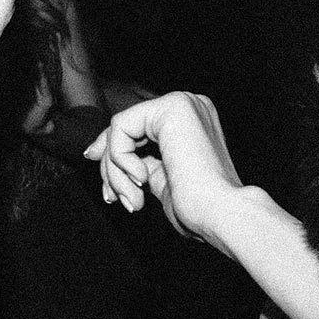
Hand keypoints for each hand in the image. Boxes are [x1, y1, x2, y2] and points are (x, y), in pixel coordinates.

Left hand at [87, 91, 249, 243]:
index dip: (112, 157)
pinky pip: (121, 128)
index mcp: (191, 122)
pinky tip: (141, 179)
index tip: (107, 189)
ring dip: (115, 171)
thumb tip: (97, 152)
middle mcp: (190, 106)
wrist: (221, 215)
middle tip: (114, 198)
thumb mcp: (161, 179)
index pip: (137, 129)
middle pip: (126, 128)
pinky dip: (119, 159)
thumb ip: (138, 161)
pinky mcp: (171, 107)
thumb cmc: (200, 208)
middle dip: (111, 167)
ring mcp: (182, 103)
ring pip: (120, 129)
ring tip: (132, 198)